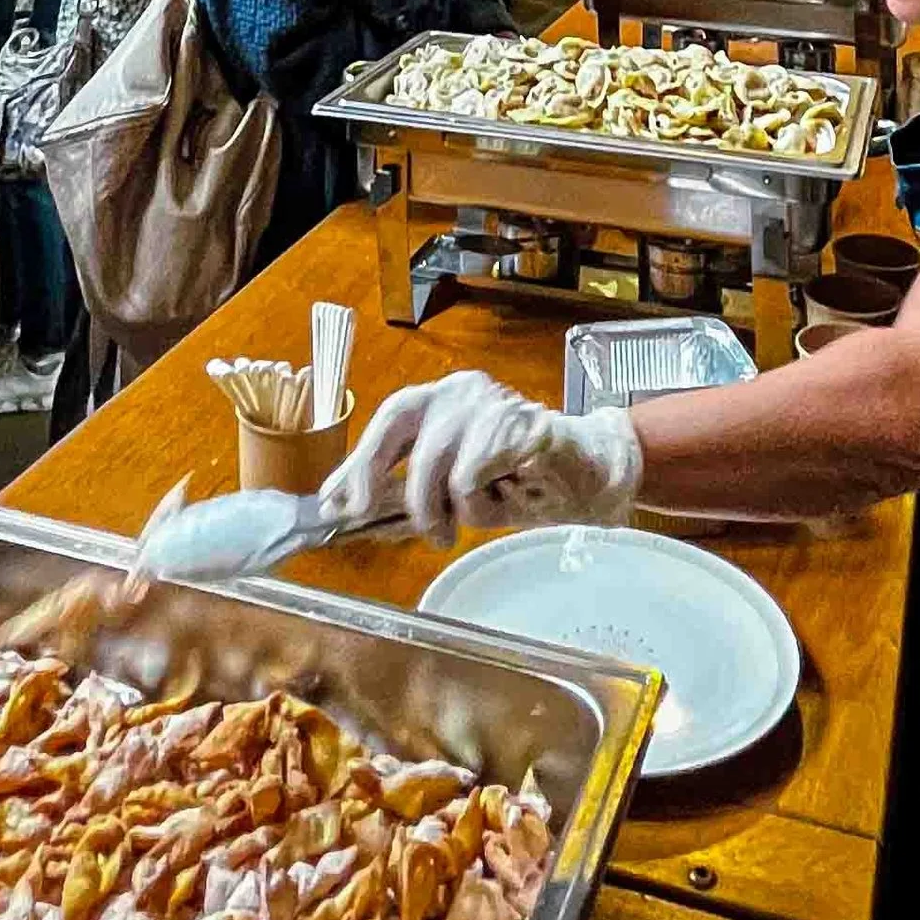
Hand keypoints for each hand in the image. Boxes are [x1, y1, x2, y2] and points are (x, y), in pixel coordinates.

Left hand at [318, 371, 641, 546]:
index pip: (389, 421)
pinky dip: (480, 502)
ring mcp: (492, 403)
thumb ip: (409, 493)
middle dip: (373, 475)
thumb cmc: (519, 484)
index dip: (356, 459)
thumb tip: (351, 509)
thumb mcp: (454, 493)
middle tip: (364, 516)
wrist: (588, 479)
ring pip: (435, 463)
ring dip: (441, 509)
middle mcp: (463, 390)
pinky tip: (501, 499)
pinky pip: (472, 474)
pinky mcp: (520, 425)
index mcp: (445, 400)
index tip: (330, 499)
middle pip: (398, 422)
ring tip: (456, 529)